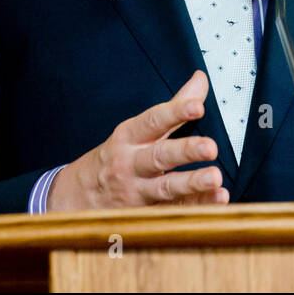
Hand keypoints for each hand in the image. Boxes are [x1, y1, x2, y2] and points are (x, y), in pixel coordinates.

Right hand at [47, 70, 228, 210]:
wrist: (76, 198)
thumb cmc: (116, 157)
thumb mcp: (136, 130)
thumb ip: (174, 107)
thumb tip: (200, 79)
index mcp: (129, 138)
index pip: (153, 121)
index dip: (175, 112)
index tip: (196, 106)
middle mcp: (131, 165)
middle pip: (159, 156)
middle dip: (185, 151)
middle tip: (210, 147)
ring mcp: (137, 193)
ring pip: (165, 189)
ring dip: (192, 184)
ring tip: (214, 178)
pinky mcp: (145, 215)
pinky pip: (173, 211)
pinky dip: (196, 206)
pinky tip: (217, 199)